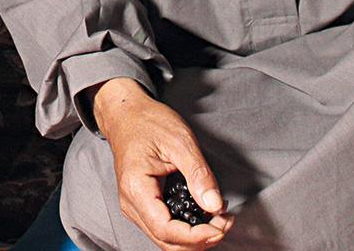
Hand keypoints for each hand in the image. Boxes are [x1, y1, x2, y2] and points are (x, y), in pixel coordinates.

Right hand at [92, 78, 232, 248]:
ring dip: (194, 238)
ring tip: (218, 220)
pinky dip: (186, 230)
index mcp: (136, 188)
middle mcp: (131, 203)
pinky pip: (164, 229)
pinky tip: (203, 217)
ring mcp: (134, 206)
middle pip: (166, 242)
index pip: (167, 230)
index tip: (222, 226)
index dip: (197, 236)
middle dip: (200, 240)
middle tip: (226, 222)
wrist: (127, 114)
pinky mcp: (141, 205)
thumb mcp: (180, 142)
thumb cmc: (148, 123)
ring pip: (165, 240)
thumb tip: (214, 205)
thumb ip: (199, 175)